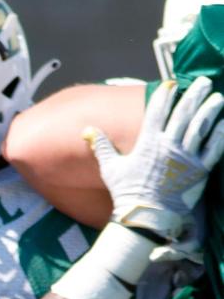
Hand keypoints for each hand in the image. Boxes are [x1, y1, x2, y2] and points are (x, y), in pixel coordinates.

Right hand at [86, 75, 223, 241]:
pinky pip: (213, 148)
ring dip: (209, 110)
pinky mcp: (199, 170)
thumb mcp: (110, 168)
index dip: (165, 95)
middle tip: (203, 82)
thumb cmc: (126, 192)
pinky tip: (223, 123)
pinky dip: (219, 134)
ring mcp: (186, 157)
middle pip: (183, 113)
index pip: (157, 111)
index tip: (172, 84)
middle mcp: (168, 146)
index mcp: (147, 143)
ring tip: (216, 98)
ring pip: (200, 127)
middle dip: (194, 95)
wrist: (146, 216)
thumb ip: (101, 146)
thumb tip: (87, 130)